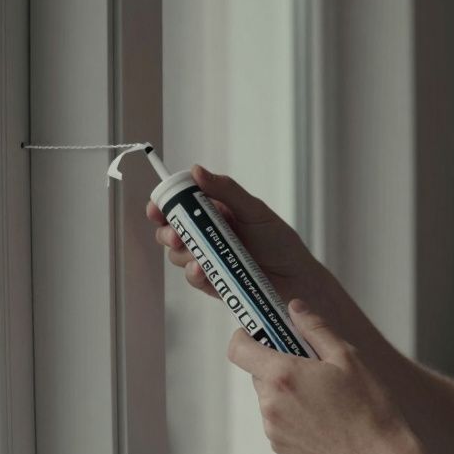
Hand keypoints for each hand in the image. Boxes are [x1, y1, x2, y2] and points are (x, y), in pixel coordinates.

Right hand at [146, 165, 317, 300]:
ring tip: (195, 255)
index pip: (181, 205)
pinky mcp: (213, 283)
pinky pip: (193, 278)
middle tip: (175, 236)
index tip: (156, 209)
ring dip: (181, 254)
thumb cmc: (280, 242)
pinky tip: (202, 270)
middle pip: (173, 231)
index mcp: (216, 213)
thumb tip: (196, 170)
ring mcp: (209, 259)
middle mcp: (209, 235)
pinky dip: (194, 274)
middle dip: (167, 232)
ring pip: (178, 256)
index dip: (165, 205)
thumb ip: (226, 190)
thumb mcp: (255, 210)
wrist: (297, 281)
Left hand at [227, 298, 418, 453]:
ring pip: (268, 395)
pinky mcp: (281, 447)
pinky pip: (277, 419)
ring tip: (323, 395)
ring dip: (285, 388)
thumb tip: (294, 308)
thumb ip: (315, 328)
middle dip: (277, 361)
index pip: (238, 348)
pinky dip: (291, 411)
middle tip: (311, 363)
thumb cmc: (369, 408)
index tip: (265, 332)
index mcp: (282, 375)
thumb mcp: (348, 357)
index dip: (247, 335)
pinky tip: (322, 415)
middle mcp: (270, 404)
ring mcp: (273, 429)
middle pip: (257, 370)